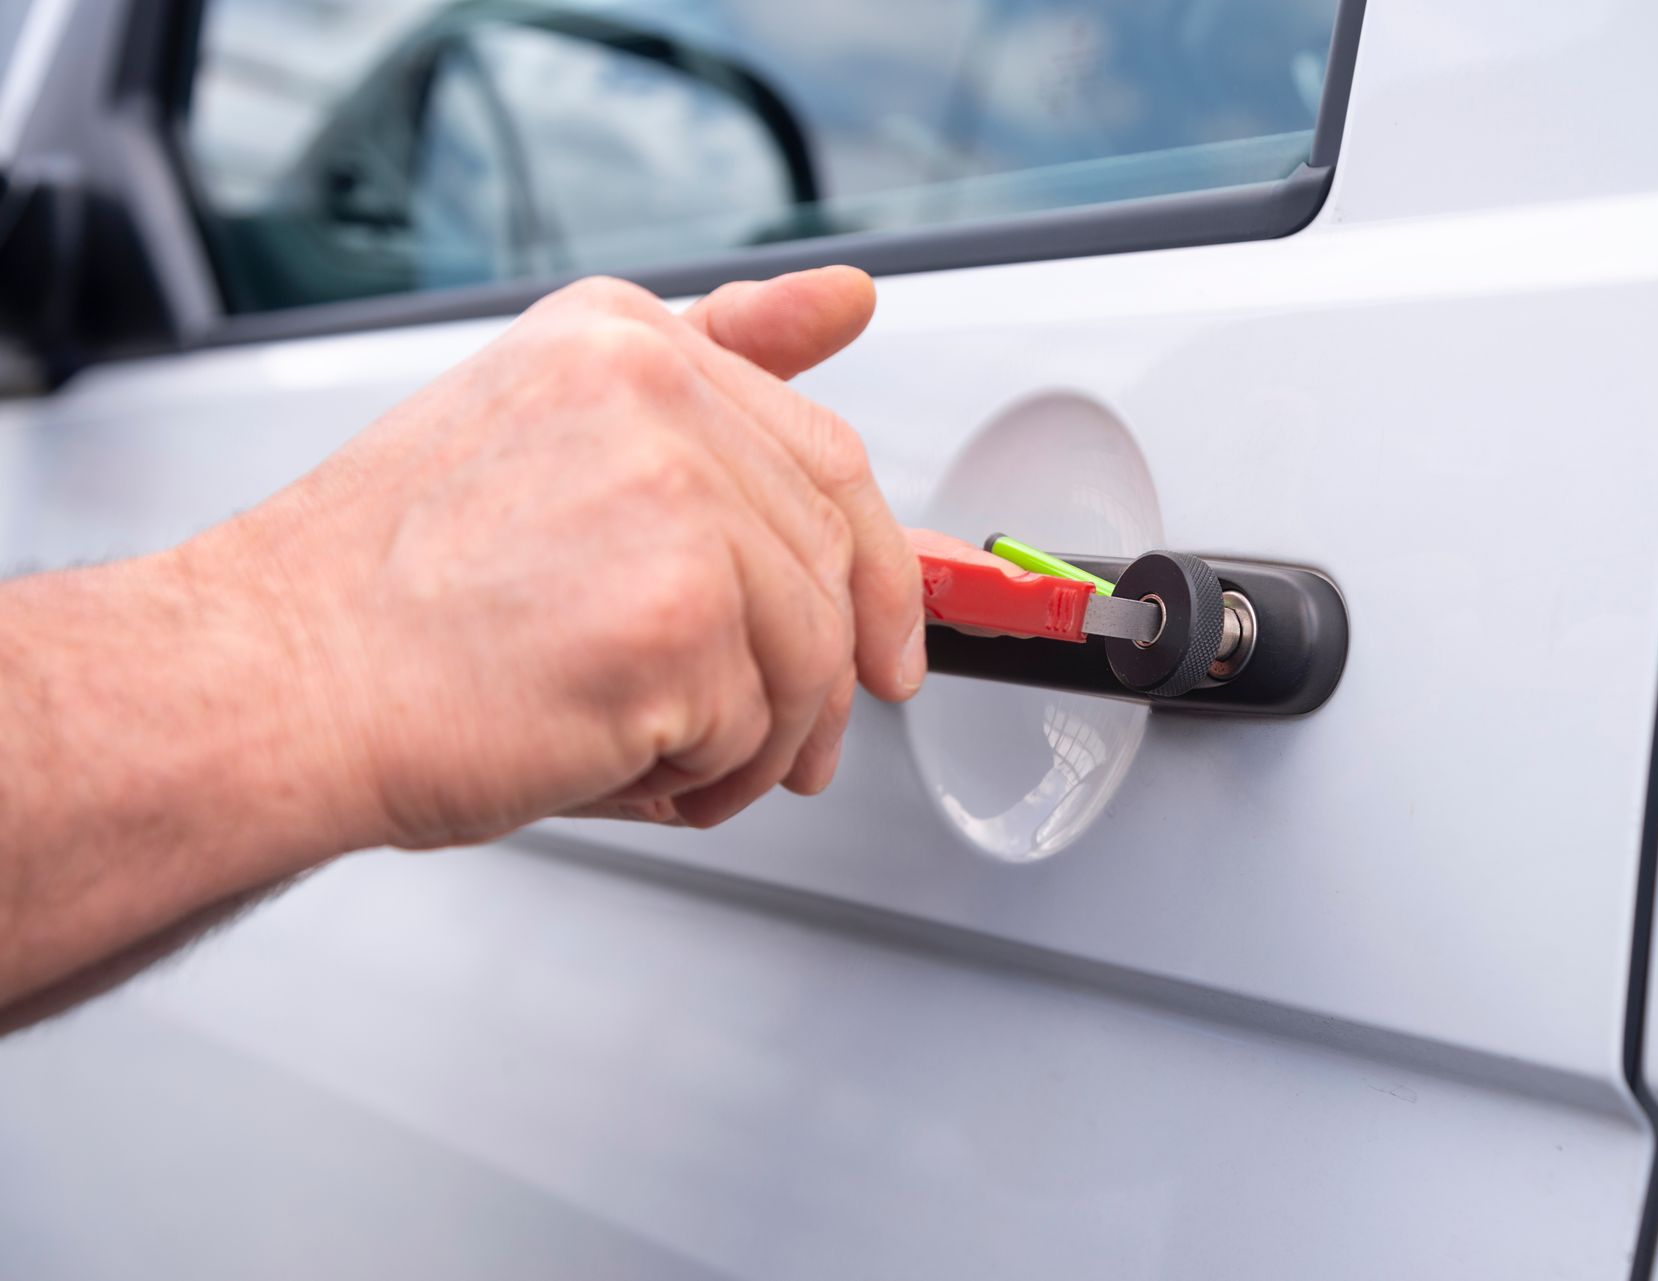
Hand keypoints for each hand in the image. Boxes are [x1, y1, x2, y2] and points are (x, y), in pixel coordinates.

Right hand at [191, 268, 923, 846]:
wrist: (265, 684)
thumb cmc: (380, 588)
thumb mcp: (543, 425)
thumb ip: (711, 362)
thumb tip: (849, 301)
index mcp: (622, 341)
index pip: (822, 447)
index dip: (875, 557)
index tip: (891, 622)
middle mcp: (653, 395)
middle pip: (833, 560)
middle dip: (822, 673)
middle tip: (793, 740)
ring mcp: (670, 501)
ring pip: (810, 652)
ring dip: (758, 738)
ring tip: (664, 760)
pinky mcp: (675, 620)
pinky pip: (760, 727)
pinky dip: (706, 779)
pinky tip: (619, 767)